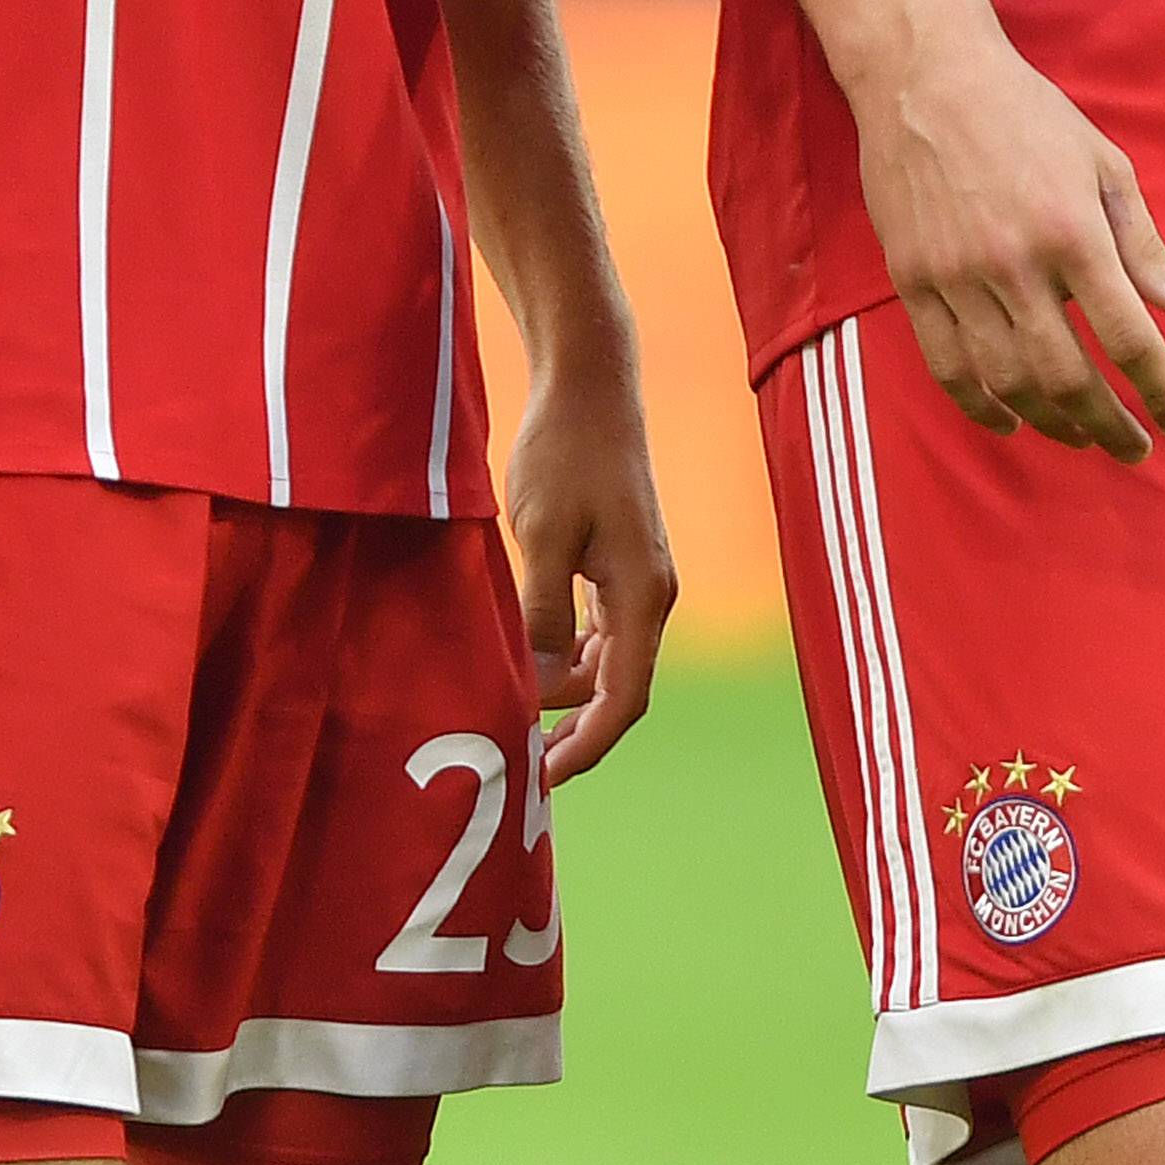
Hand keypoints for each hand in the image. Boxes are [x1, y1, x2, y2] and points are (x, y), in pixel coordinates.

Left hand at [497, 333, 677, 778]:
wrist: (590, 385)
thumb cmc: (564, 453)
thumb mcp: (541, 537)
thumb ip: (541, 616)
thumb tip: (535, 687)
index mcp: (643, 596)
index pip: (624, 700)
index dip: (586, 747)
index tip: (542, 779)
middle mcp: (653, 596)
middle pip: (619, 690)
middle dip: (573, 730)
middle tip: (519, 764)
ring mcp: (640, 580)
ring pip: (607, 663)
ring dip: (565, 692)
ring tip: (512, 714)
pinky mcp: (621, 564)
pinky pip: (598, 632)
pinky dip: (567, 657)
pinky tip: (527, 661)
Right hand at [850, 2, 1164, 459]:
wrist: (924, 78)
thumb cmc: (1027, 115)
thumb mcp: (1104, 163)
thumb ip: (1142, 243)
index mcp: (1074, 232)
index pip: (1130, 337)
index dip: (1162, 391)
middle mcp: (1016, 264)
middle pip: (1069, 377)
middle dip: (1110, 425)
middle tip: (1134, 447)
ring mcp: (958, 278)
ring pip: (1009, 382)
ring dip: (1052, 423)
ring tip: (1081, 436)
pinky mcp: (914, 282)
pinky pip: (949, 367)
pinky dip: (982, 406)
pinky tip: (1011, 421)